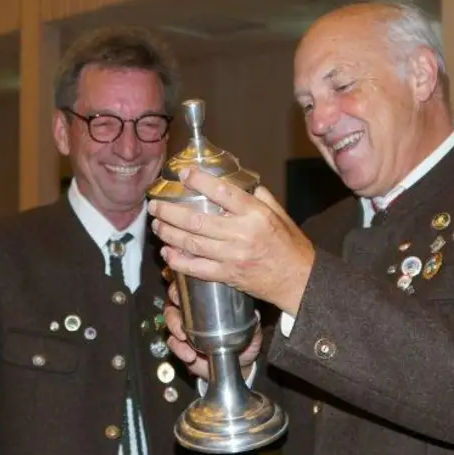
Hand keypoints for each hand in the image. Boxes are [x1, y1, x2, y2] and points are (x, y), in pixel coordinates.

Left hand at [148, 169, 315, 316]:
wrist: (298, 280)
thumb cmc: (289, 245)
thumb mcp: (280, 214)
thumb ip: (260, 197)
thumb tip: (238, 183)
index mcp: (255, 214)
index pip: (222, 192)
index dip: (199, 181)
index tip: (183, 174)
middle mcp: (242, 234)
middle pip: (196, 220)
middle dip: (170, 212)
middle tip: (155, 205)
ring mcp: (232, 256)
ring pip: (191, 243)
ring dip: (169, 233)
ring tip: (156, 225)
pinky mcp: (227, 276)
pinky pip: (197, 268)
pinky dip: (178, 261)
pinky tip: (167, 252)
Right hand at [162, 281, 261, 381]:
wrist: (238, 363)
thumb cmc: (243, 339)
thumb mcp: (251, 327)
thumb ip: (253, 320)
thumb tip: (256, 315)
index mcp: (208, 297)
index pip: (192, 282)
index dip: (184, 280)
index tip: (185, 286)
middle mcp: (193, 307)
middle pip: (175, 296)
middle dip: (176, 300)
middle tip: (181, 310)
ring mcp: (185, 325)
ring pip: (170, 317)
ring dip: (174, 326)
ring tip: (184, 337)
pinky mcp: (181, 344)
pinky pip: (173, 343)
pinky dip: (178, 348)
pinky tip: (189, 354)